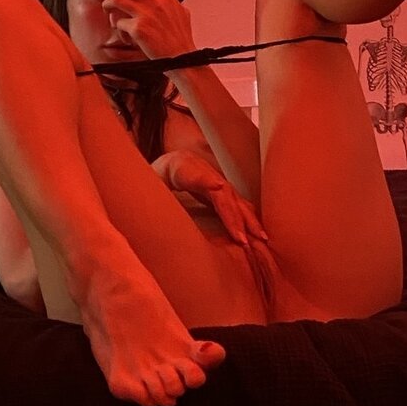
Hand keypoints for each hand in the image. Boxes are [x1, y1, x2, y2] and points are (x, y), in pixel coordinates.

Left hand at [101, 0, 195, 59]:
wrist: (182, 59)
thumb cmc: (181, 39)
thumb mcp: (182, 13)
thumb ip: (173, 2)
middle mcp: (155, 0)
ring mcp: (146, 13)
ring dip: (108, 4)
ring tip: (109, 9)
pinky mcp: (138, 28)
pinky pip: (118, 23)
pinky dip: (119, 29)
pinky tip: (126, 35)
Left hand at [151, 150, 268, 246]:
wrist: (154, 170)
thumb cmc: (146, 183)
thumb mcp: (146, 188)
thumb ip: (154, 199)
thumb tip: (161, 220)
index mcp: (181, 167)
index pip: (201, 176)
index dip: (213, 185)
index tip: (221, 191)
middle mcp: (202, 171)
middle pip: (224, 191)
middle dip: (236, 214)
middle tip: (244, 238)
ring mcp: (212, 179)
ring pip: (234, 198)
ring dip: (248, 218)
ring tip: (260, 238)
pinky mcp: (217, 190)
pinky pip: (234, 204)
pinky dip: (245, 218)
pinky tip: (256, 232)